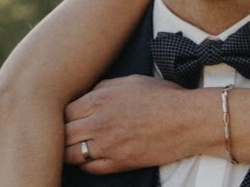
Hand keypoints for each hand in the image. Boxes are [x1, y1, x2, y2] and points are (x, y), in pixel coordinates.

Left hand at [64, 75, 202, 173]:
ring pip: (70, 154)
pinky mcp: (117, 163)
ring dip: (70, 150)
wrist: (187, 120)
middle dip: (63, 133)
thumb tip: (88, 94)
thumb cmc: (164, 96)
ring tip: (77, 145)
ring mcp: (106, 145)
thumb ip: (105, 86)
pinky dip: (86, 164)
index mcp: (101, 98)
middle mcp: (99, 122)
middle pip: (63, 133)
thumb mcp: (132, 80)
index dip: (65, 113)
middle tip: (69, 132)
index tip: (69, 116)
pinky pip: (88, 168)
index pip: (64, 110)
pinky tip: (92, 156)